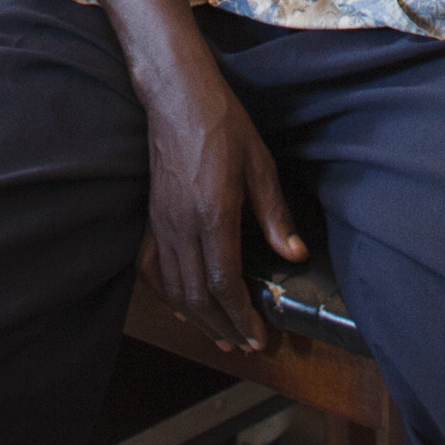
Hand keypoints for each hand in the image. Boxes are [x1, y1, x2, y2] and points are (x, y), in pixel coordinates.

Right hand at [134, 63, 305, 353]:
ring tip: (220, 337)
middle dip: (223, 327)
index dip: (241, 316)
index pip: (223, 283)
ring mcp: (161, 224)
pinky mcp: (151, 218)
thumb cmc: (224, 125)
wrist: (178, 97)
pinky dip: (167, 295)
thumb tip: (294, 254)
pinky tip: (182, 307)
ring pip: (174, 288)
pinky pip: (153, 269)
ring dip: (198, 319)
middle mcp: (181, 227)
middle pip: (197, 296)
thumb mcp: (260, 165)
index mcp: (212, 214)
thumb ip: (275, 215)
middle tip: (244, 346)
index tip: (258, 337)